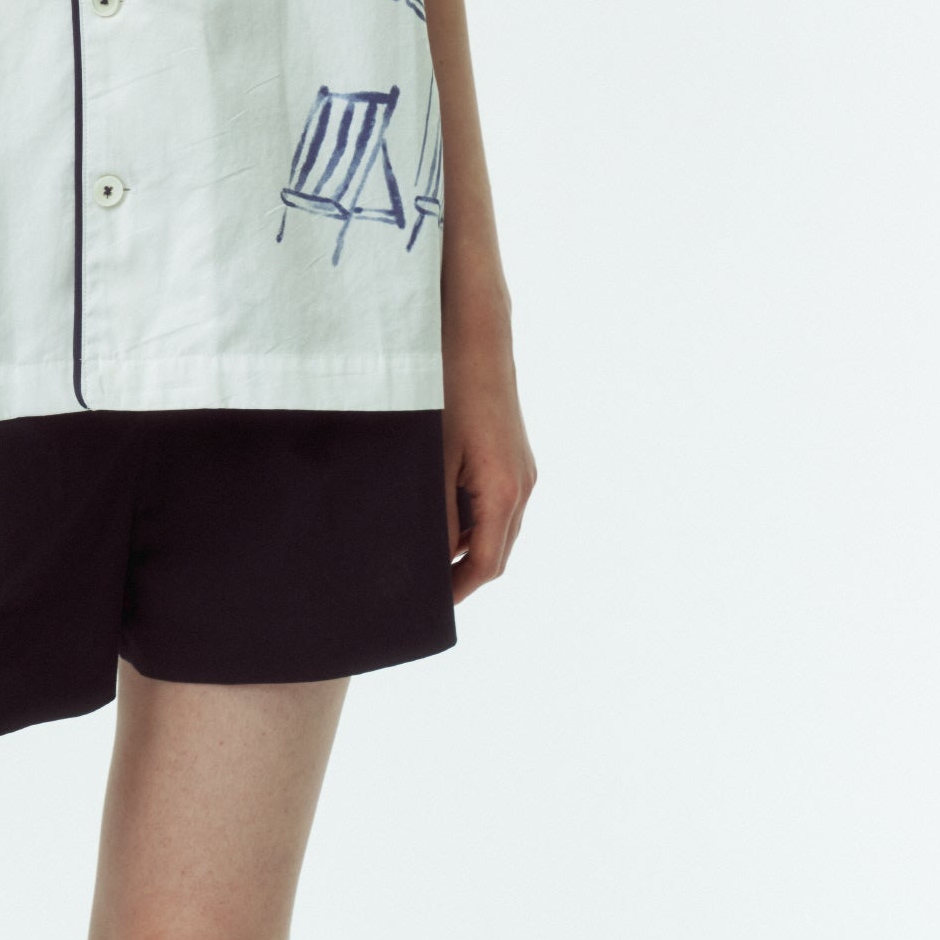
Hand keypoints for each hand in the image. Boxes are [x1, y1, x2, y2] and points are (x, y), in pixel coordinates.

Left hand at [443, 311, 536, 603]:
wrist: (475, 335)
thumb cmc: (448, 392)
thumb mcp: (432, 458)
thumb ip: (432, 513)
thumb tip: (426, 557)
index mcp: (504, 493)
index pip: (486, 564)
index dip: (456, 589)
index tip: (427, 604)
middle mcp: (522, 485)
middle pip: (494, 550)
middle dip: (460, 571)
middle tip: (418, 582)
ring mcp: (521, 469)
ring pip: (494, 525)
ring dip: (463, 541)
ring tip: (420, 545)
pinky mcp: (512, 453)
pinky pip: (495, 500)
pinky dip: (469, 514)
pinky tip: (436, 503)